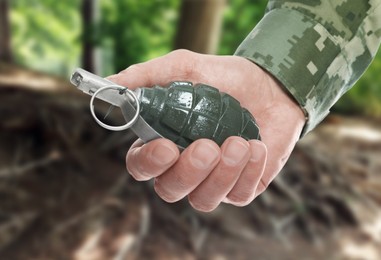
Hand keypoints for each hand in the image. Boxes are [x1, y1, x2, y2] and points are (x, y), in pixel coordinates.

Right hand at [107, 49, 305, 211]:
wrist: (271, 86)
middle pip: (169, 190)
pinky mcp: (241, 187)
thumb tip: (112, 81)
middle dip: (188, 172)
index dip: (149, 163)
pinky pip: (238, 195)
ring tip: (240, 142)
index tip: (167, 147)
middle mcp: (185, 168)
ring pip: (202, 200)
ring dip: (221, 174)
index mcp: (164, 142)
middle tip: (207, 146)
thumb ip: (148, 76)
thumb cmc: (224, 79)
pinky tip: (256, 147)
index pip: (141, 166)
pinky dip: (248, 173)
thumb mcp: (185, 68)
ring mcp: (213, 181)